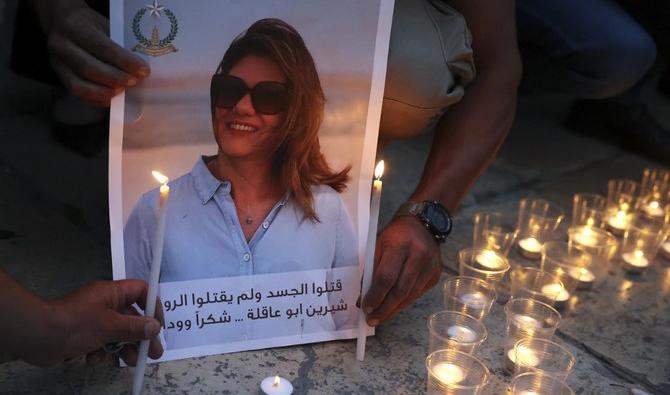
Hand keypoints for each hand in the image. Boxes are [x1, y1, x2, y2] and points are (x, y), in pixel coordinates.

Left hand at [32, 280, 162, 365]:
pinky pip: (103, 342)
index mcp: (113, 293)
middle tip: (153, 353)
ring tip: (128, 362)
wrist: (38, 336)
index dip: (153, 307)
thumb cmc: (76, 324)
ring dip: (124, 348)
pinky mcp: (85, 334)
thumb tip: (155, 327)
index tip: (159, 325)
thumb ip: (135, 327)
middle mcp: (106, 303)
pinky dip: (102, 352)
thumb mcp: (110, 326)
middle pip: (133, 317)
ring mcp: (95, 319)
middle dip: (142, 337)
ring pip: (119, 333)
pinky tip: (96, 359)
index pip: (142, 291)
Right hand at [34, 0, 149, 104]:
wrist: (62, 22)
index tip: (143, 70)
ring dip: (105, 92)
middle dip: (115, 78)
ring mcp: (57, 63)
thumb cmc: (90, 25)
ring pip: (79, 85)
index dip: (124, 61)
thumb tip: (139, 67)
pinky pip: (77, 93)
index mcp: (75, 27)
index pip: (102, 47)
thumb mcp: (104, 25)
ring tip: (123, 91)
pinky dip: (96, 99)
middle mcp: (61, 45)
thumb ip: (118, 44)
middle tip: (135, 82)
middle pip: (89, 68)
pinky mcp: (59, 76)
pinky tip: (111, 98)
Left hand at [362, 215, 441, 325]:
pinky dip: (404, 303)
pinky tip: (393, 308)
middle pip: (400, 290)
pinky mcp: (436, 275)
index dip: (375, 295)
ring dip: (394, 310)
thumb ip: (370, 271)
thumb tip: (363, 298)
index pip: (386, 277)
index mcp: (400, 245)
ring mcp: (430, 267)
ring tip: (380, 317)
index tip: (366, 307)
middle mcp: (419, 256)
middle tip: (371, 320)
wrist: (423, 224)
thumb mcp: (378, 245)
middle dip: (384, 308)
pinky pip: (417, 294)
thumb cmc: (395, 235)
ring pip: (410, 296)